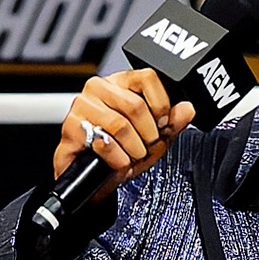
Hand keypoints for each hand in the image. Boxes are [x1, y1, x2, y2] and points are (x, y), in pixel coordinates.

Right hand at [49, 66, 192, 183]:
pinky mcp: (71, 128)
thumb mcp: (155, 139)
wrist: (94, 182)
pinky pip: (103, 143)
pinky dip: (117, 158)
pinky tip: (117, 161)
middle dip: (148, 134)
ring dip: (133, 149)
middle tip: (145, 146)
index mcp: (120, 83)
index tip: (162, 123)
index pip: (148, 77)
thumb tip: (187, 108)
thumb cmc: (121, 155)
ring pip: (120, 125)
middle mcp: (99, 89)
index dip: (161, 105)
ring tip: (131, 155)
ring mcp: (82, 107)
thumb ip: (173, 123)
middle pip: (136, 105)